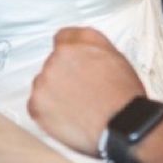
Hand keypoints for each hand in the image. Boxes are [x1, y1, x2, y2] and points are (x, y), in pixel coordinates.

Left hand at [28, 27, 145, 155]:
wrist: (124, 125)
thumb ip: (94, 50)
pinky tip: (66, 120)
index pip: (64, 37)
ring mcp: (46, 78)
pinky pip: (36, 106)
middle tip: (79, 94)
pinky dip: (47, 114)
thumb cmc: (125, 99)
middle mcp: (61, 54)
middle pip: (53, 63)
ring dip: (54, 94)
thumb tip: (85, 55)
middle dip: (63, 77)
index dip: (69, 55)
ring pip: (43, 84)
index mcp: (82, 40)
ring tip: (76, 110)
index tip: (71, 66)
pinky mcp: (37, 102)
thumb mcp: (118, 60)